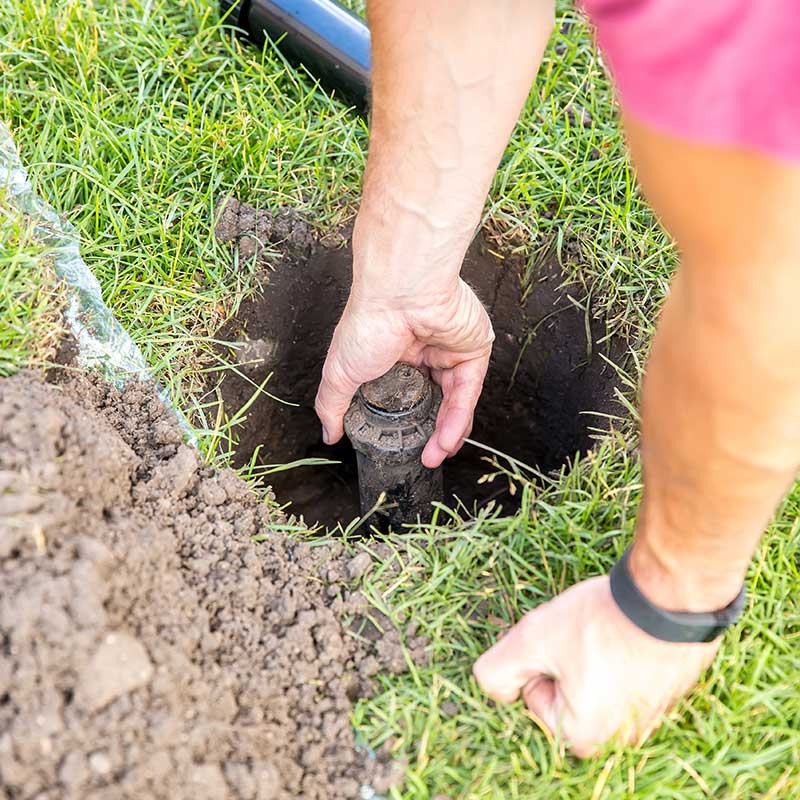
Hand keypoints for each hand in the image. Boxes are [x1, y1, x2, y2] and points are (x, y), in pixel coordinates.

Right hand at [315, 278, 493, 467]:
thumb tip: (329, 434)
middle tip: (423, 458)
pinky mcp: (474, 350)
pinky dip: (458, 419)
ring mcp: (450, 351)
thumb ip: (332, 405)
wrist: (402, 293)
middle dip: (429, 434)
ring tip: (434, 456)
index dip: (404, 423)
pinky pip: (468, 392)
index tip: (399, 446)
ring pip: (454, 401)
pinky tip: (446, 441)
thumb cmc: (368, 322)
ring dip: (446, 433)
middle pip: (433, 401)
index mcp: (394, 354)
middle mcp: (424, 352)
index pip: (403, 395)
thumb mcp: (339, 372)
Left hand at [473, 576, 719, 756]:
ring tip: (606, 634)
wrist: (671, 601)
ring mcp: (646, 720)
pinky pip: (623, 678)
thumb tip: (495, 689)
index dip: (540, 660)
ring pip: (591, 681)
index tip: (565, 642)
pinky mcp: (664, 696)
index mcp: (583, 738)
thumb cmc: (603, 622)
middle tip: (584, 635)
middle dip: (564, 660)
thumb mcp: (532, 639)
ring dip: (590, 657)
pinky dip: (618, 657)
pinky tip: (626, 636)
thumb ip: (497, 670)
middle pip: (562, 691)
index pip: (533, 696)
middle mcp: (618, 740)